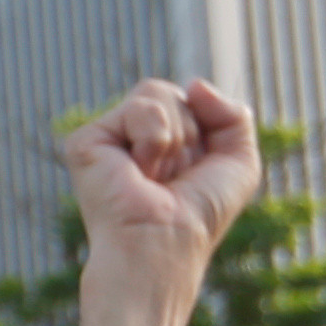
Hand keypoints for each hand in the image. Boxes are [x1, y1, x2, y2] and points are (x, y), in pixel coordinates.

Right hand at [58, 79, 262, 293]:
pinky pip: (139, 107)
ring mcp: (106, 138)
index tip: (192, 174)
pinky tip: (136, 173)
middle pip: (171, 91)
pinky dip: (153, 140)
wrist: (166, 242)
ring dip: (173, 137)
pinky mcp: (86, 141)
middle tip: (173, 176)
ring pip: (155, 92)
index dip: (205, 131)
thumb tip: (193, 84)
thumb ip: (233, 114)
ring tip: (153, 176)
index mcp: (160, 140)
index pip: (188, 99)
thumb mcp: (239, 161)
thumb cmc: (199, 216)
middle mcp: (129, 138)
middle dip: (189, 131)